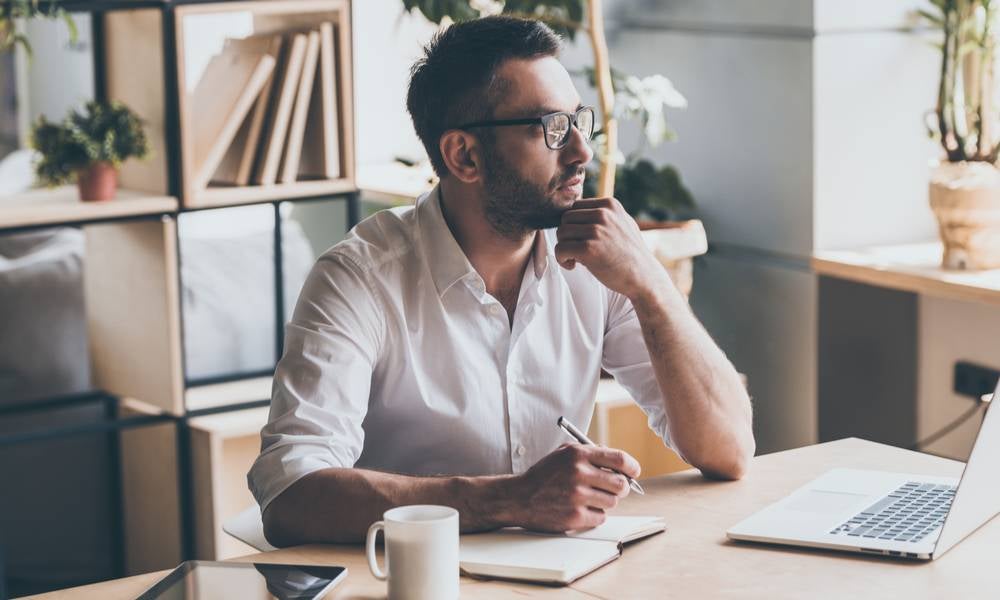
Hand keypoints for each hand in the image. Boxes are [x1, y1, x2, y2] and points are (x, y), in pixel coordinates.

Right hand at [507, 443, 640, 531]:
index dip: (632, 467)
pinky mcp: (575, 516)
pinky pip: (601, 517)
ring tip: (590, 498)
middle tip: (614, 489)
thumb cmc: (544, 474)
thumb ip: (591, 452)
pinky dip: (595, 515)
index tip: (633, 472)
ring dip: (605, 501)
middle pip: (621, 484)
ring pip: (612, 502)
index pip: (620, 459)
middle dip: (621, 488)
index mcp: (578, 454)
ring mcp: (577, 496)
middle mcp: (579, 473)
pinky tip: (581, 509)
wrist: (519, 497)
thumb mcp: (564, 453)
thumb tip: (620, 462)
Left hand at [555, 197, 663, 299]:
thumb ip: (606, 215)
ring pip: (561, 233)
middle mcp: (603, 214)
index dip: (574, 224)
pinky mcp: (589, 249)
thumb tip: (581, 209)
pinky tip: (573, 265)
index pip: (576, 206)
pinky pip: (560, 249)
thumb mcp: (623, 223)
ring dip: (563, 248)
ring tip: (575, 259)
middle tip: (576, 250)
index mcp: (610, 205)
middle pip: (566, 218)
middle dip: (567, 235)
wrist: (644, 277)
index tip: (581, 239)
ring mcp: (596, 231)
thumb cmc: (631, 254)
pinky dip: (561, 259)